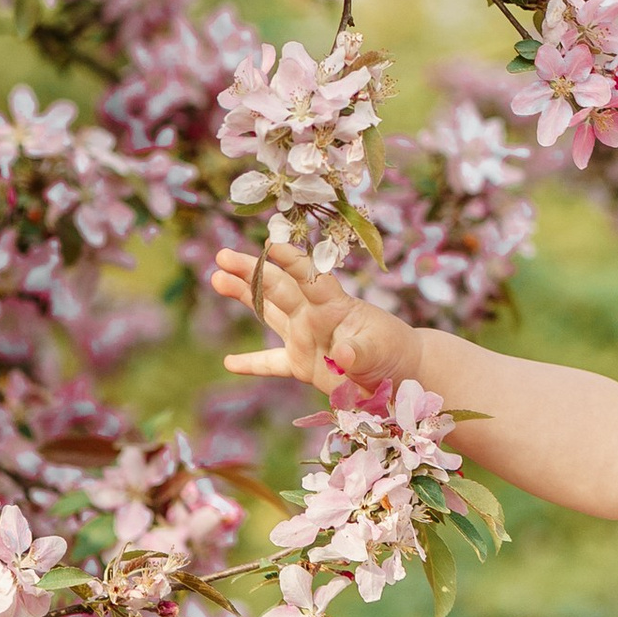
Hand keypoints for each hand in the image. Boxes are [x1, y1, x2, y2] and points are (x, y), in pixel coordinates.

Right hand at [209, 239, 418, 399]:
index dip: (291, 261)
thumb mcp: (380, 351)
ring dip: (244, 296)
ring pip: (268, 313)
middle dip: (252, 272)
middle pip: (278, 288)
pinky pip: (271, 363)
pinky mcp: (302, 365)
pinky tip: (229, 362)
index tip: (270, 246)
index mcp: (334, 306)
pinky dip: (251, 364)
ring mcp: (305, 339)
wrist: (400, 370)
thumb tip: (343, 354)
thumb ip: (361, 351)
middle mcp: (314, 316)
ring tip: (217, 278)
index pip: (309, 277)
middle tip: (223, 256)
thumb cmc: (393, 351)